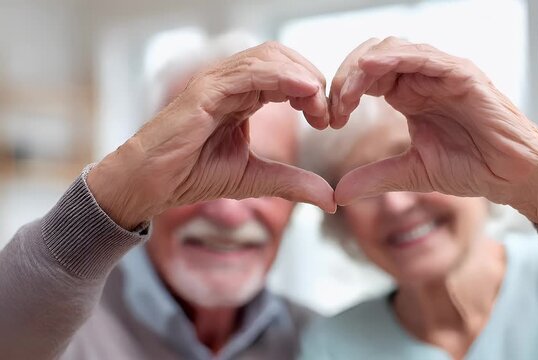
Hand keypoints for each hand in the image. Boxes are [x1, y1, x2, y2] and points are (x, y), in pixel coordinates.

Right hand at [88, 42, 334, 229]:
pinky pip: (249, 71)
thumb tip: (332, 200)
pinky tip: (306, 90)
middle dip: (313, 80)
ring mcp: (217, 82)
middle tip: (328, 114)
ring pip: (269, 57)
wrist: (151, 185)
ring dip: (302, 76)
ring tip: (319, 105)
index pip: (289, 76)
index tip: (329, 121)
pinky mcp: (205, 89)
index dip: (314, 92)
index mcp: (245, 97)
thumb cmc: (193, 175)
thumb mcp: (256, 179)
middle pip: (283, 58)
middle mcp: (232, 83)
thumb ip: (293, 183)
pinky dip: (281, 75)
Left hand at [330, 37, 537, 252]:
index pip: (364, 77)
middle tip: (334, 107)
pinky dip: (396, 57)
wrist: (512, 176)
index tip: (330, 120)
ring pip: (392, 49)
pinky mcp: (462, 75)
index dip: (342, 92)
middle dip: (345, 76)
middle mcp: (421, 78)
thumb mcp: (411, 173)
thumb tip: (337, 194)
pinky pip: (425, 56)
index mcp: (407, 94)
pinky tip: (372, 70)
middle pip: (371, 56)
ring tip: (346, 93)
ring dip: (362, 67)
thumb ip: (375, 177)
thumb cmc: (470, 167)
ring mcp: (441, 73)